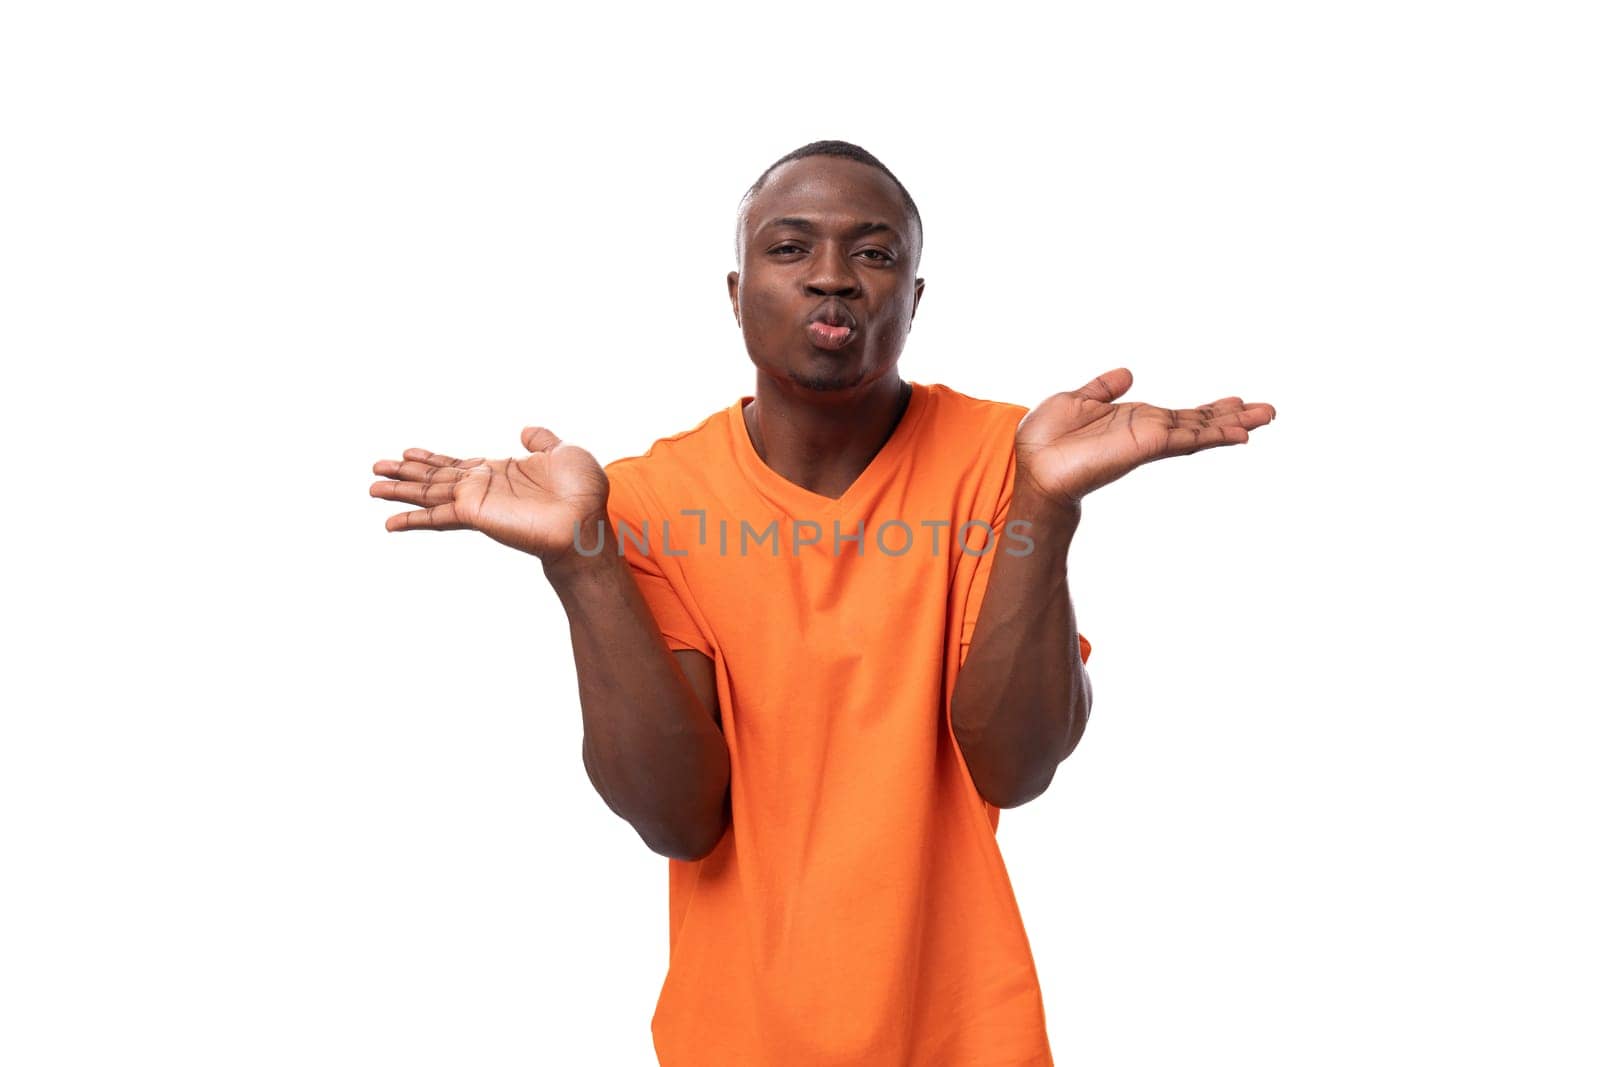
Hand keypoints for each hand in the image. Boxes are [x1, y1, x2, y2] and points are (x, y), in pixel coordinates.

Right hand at [369, 427, 608, 563]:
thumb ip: (542, 440)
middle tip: (376, 468)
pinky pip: (437, 516)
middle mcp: (483, 488)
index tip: (408, 452)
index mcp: (499, 472)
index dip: (432, 458)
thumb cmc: (583, 493)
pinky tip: (389, 522)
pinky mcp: (475, 515)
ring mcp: (477, 502)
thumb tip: (527, 429)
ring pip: (428, 494)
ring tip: (372, 487)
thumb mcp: (563, 452)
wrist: (587, 521)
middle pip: (434, 478)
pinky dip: (411, 519)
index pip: (457, 464)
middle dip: (405, 474)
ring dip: (400, 491)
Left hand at [1014, 368, 1275, 505]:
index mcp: (1134, 420)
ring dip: (1233, 425)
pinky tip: (1237, 434)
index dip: (1210, 410)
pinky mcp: (1144, 446)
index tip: (1238, 402)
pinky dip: (1212, 436)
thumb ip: (1103, 389)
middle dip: (1234, 418)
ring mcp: (1149, 440)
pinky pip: (1186, 439)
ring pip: (1200, 431)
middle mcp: (1148, 431)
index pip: (1182, 415)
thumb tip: (1127, 373)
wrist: (1031, 464)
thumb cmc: (1045, 439)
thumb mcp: (1077, 400)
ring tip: (1265, 418)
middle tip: (1269, 411)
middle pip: (1200, 423)